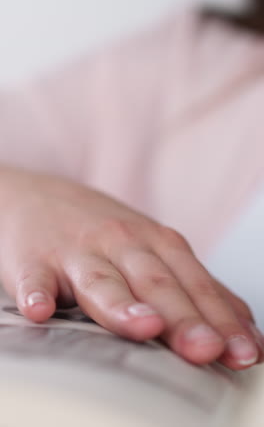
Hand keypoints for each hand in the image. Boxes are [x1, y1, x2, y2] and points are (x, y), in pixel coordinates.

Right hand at [0, 166, 261, 369]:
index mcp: (154, 244)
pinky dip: (38, 294)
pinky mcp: (34, 260)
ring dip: (122, 304)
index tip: (245, 353)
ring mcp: (76, 252)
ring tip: (144, 326)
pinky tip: (42, 311)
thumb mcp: (152, 249)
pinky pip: (35, 280)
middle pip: (155, 284)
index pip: (195, 283)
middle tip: (207, 349)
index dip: (221, 319)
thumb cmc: (103, 232)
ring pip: (102, 280)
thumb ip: (194, 287)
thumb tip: (242, 326)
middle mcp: (121, 244)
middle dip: (183, 318)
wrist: (39, 196)